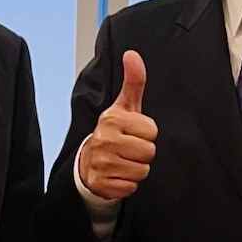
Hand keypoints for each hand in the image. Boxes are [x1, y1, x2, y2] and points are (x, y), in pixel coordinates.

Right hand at [76, 51, 156, 202]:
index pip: (152, 131)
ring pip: (142, 171)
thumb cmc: (115, 132)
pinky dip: (127, 183)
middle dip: (143, 153)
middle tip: (129, 149)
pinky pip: (131, 187)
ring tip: (124, 161)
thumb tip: (132, 54)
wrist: (89, 162)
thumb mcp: (124, 106)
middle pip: (149, 152)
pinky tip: (118, 174)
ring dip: (137, 169)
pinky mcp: (101, 183)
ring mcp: (101, 163)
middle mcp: (104, 140)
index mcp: (112, 119)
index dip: (147, 134)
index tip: (134, 133)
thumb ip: (133, 82)